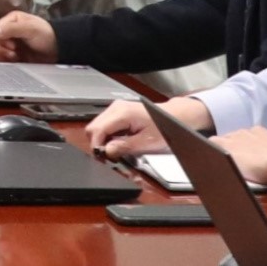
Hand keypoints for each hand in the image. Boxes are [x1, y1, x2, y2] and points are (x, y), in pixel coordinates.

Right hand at [0, 12, 55, 62]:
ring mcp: (9, 43)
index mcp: (11, 20)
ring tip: (16, 57)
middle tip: (14, 53)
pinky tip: (15, 61)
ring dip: (2, 55)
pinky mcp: (11, 54)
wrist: (58, 50)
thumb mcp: (30, 29)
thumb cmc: (46, 36)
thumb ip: (12, 29)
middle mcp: (8, 30)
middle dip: (2, 49)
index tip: (13, 45)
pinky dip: (4, 61)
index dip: (1, 39)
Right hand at [87, 97, 210, 159]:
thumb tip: (107, 151)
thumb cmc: (164, 127)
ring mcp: (116, 108)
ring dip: (102, 140)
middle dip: (98, 144)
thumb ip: (124, 147)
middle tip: (109, 156)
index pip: (97, 130)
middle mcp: (116, 108)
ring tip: (116, 149)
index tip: (102, 158)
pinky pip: (104, 125)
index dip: (96, 146)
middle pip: (93, 127)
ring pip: (97, 126)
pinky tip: (118, 141)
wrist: (173, 117)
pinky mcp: (117, 111)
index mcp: (122, 114)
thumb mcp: (146, 143)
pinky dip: (107, 135)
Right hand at [216, 127, 266, 186]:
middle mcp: (235, 133)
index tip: (216, 159)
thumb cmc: (259, 171)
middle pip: (225, 138)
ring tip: (249, 157)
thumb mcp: (235, 171)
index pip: (211, 142)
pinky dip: (254, 141)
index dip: (212, 150)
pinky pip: (254, 134)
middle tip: (234, 161)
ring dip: (241, 143)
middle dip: (227, 147)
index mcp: (225, 143)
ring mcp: (250, 131)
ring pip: (240, 136)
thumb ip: (221, 162)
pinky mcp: (264, 131)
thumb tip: (213, 161)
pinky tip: (261, 151)